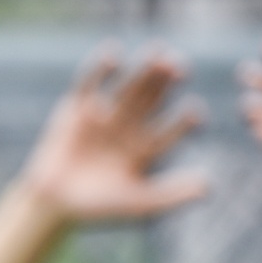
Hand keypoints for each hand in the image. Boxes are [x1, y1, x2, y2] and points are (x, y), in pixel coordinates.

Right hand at [14, 47, 206, 226]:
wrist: (52, 204)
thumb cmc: (97, 209)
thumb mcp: (137, 205)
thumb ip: (170, 195)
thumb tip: (209, 187)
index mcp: (145, 149)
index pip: (170, 130)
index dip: (183, 122)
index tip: (196, 113)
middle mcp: (129, 128)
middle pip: (152, 101)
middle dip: (166, 85)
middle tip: (182, 68)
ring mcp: (104, 116)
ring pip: (128, 88)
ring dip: (143, 72)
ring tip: (158, 52)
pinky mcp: (77, 109)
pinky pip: (90, 85)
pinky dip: (99, 69)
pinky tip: (114, 53)